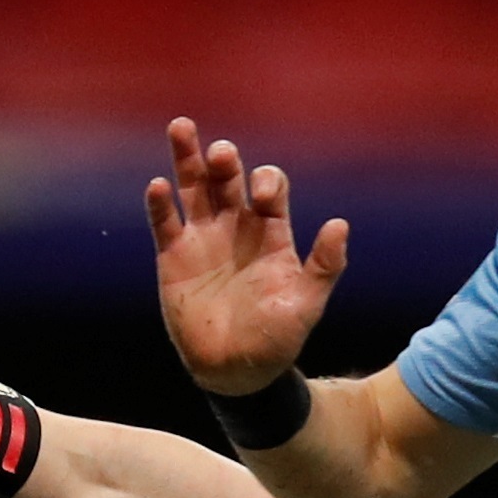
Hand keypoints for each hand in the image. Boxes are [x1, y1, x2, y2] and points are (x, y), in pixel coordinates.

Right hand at [146, 118, 348, 398]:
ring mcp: (203, 239)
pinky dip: (160, 204)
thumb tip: (338, 224)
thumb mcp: (308, 303)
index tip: (261, 199)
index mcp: (271, 232)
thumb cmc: (277, 337)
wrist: (237, 370)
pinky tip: (158, 185)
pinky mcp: (173, 258)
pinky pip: (165, 223)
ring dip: (188, 159)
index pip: (269, 188)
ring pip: (193, 188)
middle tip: (221, 154)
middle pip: (228, 178)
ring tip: (182, 127)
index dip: (267, 183)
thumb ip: (325, 265)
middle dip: (224, 160)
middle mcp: (236, 227)